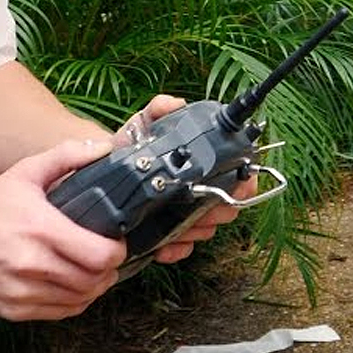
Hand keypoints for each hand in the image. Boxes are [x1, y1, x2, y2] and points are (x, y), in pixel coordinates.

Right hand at [0, 136, 127, 321]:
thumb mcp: (26, 172)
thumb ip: (67, 156)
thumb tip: (104, 148)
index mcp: (41, 229)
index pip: (99, 255)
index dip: (117, 251)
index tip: (116, 242)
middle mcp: (32, 264)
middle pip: (93, 281)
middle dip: (109, 270)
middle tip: (108, 258)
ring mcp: (22, 291)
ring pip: (80, 300)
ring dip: (94, 288)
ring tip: (93, 272)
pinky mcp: (14, 310)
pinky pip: (60, 313)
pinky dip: (74, 302)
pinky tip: (73, 286)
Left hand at [118, 95, 255, 264]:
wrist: (107, 168)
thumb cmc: (135, 144)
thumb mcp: (146, 122)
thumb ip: (159, 109)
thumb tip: (173, 104)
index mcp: (206, 163)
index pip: (242, 176)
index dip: (246, 182)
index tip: (238, 185)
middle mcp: (203, 189)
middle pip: (229, 208)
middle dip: (217, 210)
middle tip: (200, 204)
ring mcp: (189, 213)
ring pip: (207, 230)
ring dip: (195, 229)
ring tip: (180, 222)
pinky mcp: (170, 232)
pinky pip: (182, 248)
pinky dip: (175, 248)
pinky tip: (164, 245)